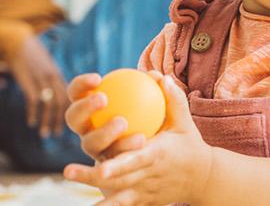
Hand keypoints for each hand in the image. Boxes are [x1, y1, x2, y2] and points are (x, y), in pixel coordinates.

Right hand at [6, 35, 67, 137]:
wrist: (14, 39)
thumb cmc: (21, 50)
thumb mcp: (33, 63)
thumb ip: (30, 77)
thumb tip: (10, 85)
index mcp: (55, 73)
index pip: (67, 94)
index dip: (68, 109)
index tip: (66, 122)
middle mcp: (51, 76)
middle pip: (61, 102)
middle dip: (60, 119)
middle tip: (57, 134)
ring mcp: (41, 78)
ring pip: (50, 104)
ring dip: (48, 120)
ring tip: (44, 133)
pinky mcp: (28, 80)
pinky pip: (34, 101)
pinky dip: (34, 113)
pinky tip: (31, 122)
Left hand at [63, 73, 211, 205]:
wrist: (202, 178)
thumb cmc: (189, 144)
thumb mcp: (184, 123)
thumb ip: (174, 100)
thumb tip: (159, 77)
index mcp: (157, 155)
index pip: (135, 161)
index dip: (118, 165)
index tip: (102, 167)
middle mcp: (147, 175)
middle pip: (116, 179)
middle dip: (92, 177)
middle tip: (67, 170)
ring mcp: (143, 190)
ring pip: (113, 192)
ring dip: (90, 187)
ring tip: (68, 179)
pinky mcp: (141, 199)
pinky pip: (120, 204)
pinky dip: (106, 205)